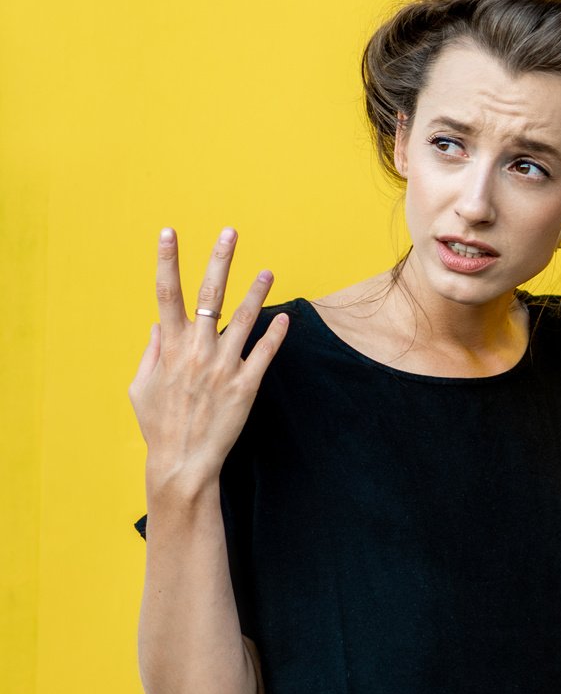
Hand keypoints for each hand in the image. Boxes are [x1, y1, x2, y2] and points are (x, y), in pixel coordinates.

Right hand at [128, 228, 288, 495]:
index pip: (165, 293)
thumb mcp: (141, 387)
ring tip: (268, 271)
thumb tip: (158, 325)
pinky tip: (286, 317)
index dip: (166, 260)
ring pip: (245, 319)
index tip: (168, 232)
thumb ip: (151, 352)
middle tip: (229, 231)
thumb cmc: (158, 425)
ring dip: (257, 291)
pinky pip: (266, 352)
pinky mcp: (247, 385)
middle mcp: (197, 350)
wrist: (183, 462)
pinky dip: (277, 333)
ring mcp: (224, 366)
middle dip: (219, 260)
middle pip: (210, 295)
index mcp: (169, 347)